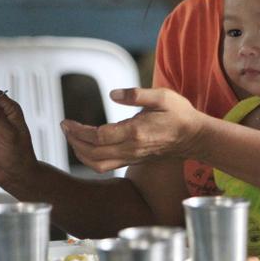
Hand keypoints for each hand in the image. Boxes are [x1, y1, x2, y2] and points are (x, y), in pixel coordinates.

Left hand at [62, 87, 201, 172]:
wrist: (195, 138)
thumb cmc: (179, 114)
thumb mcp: (162, 97)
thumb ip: (137, 94)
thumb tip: (113, 94)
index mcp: (136, 132)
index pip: (99, 136)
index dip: (79, 131)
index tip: (67, 121)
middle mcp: (132, 148)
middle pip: (93, 153)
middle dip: (74, 141)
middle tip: (64, 127)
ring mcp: (132, 157)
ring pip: (97, 164)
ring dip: (80, 153)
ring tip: (71, 137)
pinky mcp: (132, 160)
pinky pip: (105, 166)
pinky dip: (89, 159)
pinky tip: (84, 146)